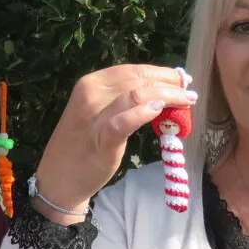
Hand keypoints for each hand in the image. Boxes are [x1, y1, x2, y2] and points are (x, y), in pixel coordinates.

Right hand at [33, 64, 197, 223]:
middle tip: (189, 90)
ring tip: (186, 100)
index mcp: (90, 83)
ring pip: (135, 95)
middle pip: (138, 80)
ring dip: (166, 95)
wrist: (59, 178)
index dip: (161, 72)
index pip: (132, 70)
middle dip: (169, 83)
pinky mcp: (101, 141)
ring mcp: (93, 117)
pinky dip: (143, 113)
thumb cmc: (82, 144)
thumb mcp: (98, 113)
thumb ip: (121, 101)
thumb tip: (158, 92)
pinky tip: (160, 111)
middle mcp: (90, 94)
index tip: (181, 79)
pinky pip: (124, 122)